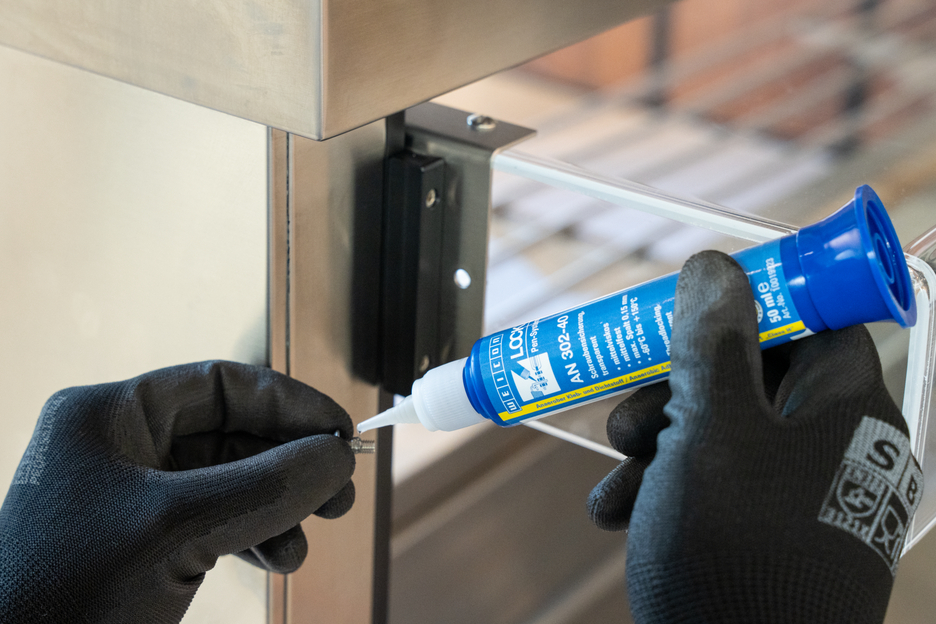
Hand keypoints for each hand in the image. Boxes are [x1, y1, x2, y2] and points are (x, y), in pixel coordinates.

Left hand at [0, 361, 355, 623]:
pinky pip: (218, 523)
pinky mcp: (146, 543)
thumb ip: (268, 485)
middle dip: (291, 464)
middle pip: (234, 434)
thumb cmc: (68, 595)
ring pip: (232, 483)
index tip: (343, 434)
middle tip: (341, 492)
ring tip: (310, 538)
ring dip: (280, 508)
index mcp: (111, 415)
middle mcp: (123, 446)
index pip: (221, 384)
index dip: (290, 404)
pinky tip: (279, 559)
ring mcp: (134, 497)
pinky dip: (256, 537)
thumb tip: (340, 458)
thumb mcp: (180, 528)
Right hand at [588, 251, 921, 622]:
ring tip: (616, 478)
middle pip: (748, 381)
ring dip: (652, 446)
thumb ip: (711, 344)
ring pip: (716, 436)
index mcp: (843, 412)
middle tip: (629, 415)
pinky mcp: (762, 536)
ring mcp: (796, 498)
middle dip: (672, 392)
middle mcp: (828, 450)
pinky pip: (710, 489)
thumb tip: (713, 266)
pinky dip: (660, 491)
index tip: (691, 308)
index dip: (753, 304)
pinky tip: (617, 514)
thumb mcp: (713, 431)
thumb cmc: (738, 550)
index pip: (814, 324)